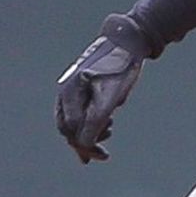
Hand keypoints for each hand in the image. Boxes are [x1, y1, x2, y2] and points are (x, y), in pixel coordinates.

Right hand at [55, 14, 151, 162]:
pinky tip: (108, 124)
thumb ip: (95, 123)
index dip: (82, 144)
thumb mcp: (109, 99)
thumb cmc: (118, 68)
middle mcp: (67, 90)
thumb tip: (83, 147)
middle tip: (104, 155)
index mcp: (69, 92)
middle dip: (85, 141)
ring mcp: (75, 88)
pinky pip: (83, 110)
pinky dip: (93, 122)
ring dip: (90, 132)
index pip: (69, 128)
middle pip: (68, 126)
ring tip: (110, 130)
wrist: (128, 40)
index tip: (98, 156)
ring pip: (76, 119)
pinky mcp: (85, 87)